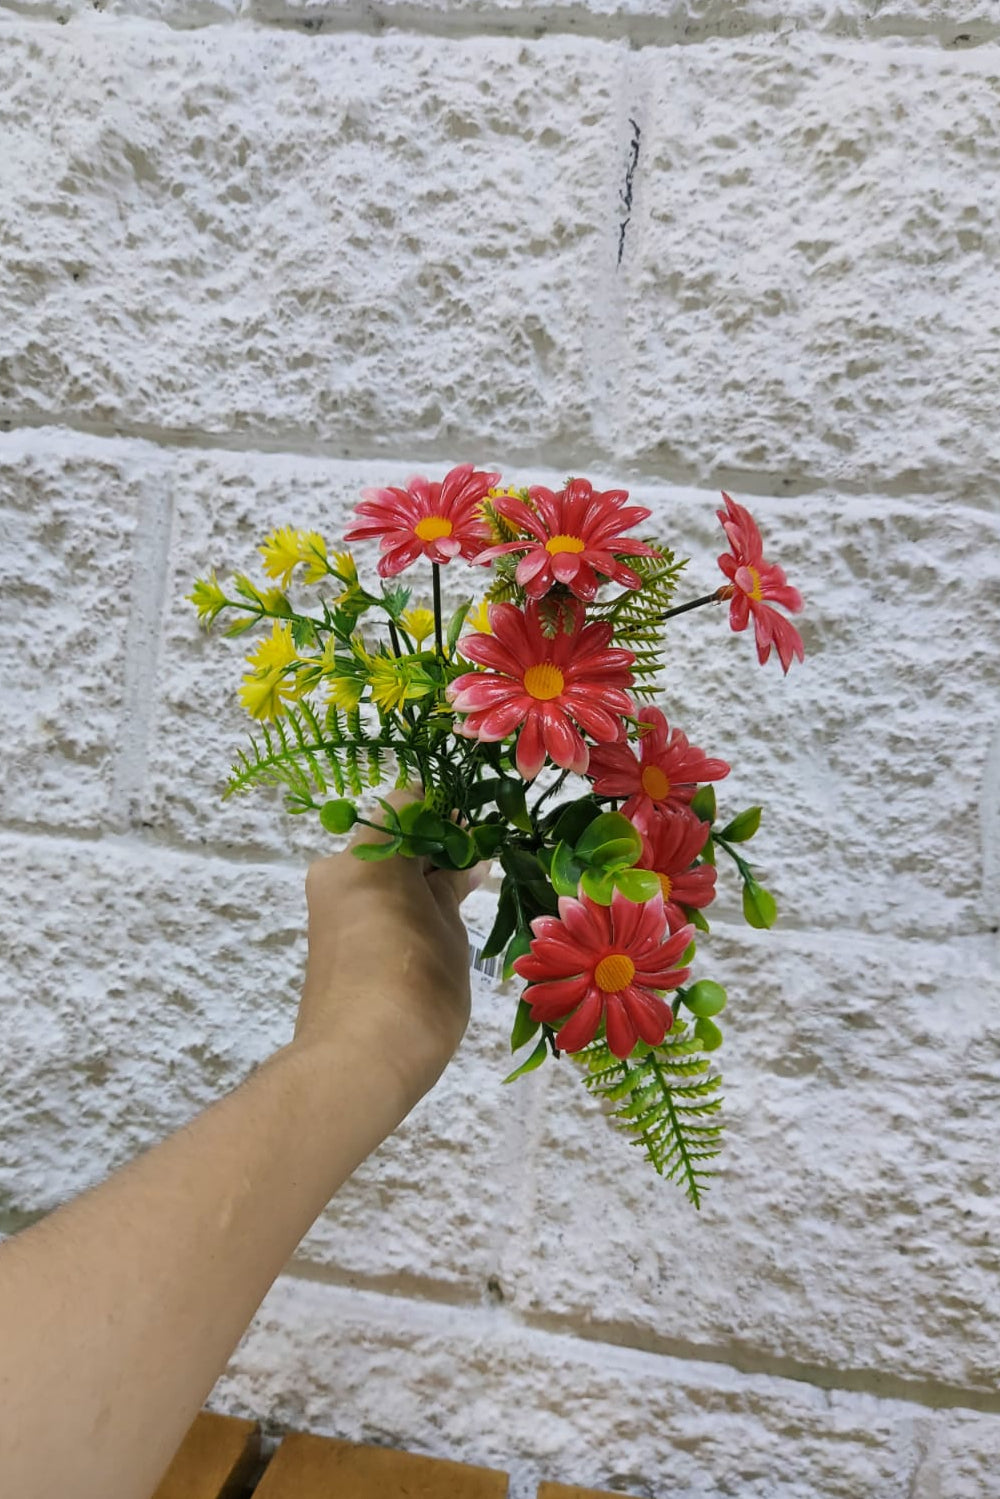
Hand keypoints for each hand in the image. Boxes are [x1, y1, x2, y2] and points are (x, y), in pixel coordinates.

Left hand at [295, 791, 483, 1105]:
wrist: (358, 1062)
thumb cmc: (417, 986)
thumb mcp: (448, 930)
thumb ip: (452, 887)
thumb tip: (467, 862)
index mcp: (369, 854)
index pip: (407, 804)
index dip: (445, 812)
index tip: (476, 834)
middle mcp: (339, 870)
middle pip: (389, 839)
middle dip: (431, 851)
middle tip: (475, 874)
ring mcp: (327, 907)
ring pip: (377, 874)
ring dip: (415, 881)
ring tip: (458, 909)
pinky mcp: (327, 941)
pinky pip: (366, 905)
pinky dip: (397, 907)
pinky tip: (431, 934)